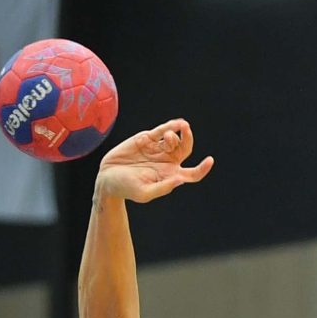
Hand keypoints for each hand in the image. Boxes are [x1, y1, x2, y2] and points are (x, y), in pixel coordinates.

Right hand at [94, 119, 213, 204]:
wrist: (107, 178)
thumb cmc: (126, 189)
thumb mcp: (144, 193)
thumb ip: (162, 188)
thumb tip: (180, 180)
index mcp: (170, 176)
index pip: (192, 173)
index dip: (202, 168)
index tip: (209, 161)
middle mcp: (167, 161)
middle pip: (185, 149)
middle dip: (188, 139)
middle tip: (186, 131)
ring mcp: (157, 149)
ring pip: (174, 139)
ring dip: (175, 134)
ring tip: (167, 137)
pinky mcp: (147, 139)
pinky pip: (162, 130)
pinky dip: (170, 126)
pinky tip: (176, 124)